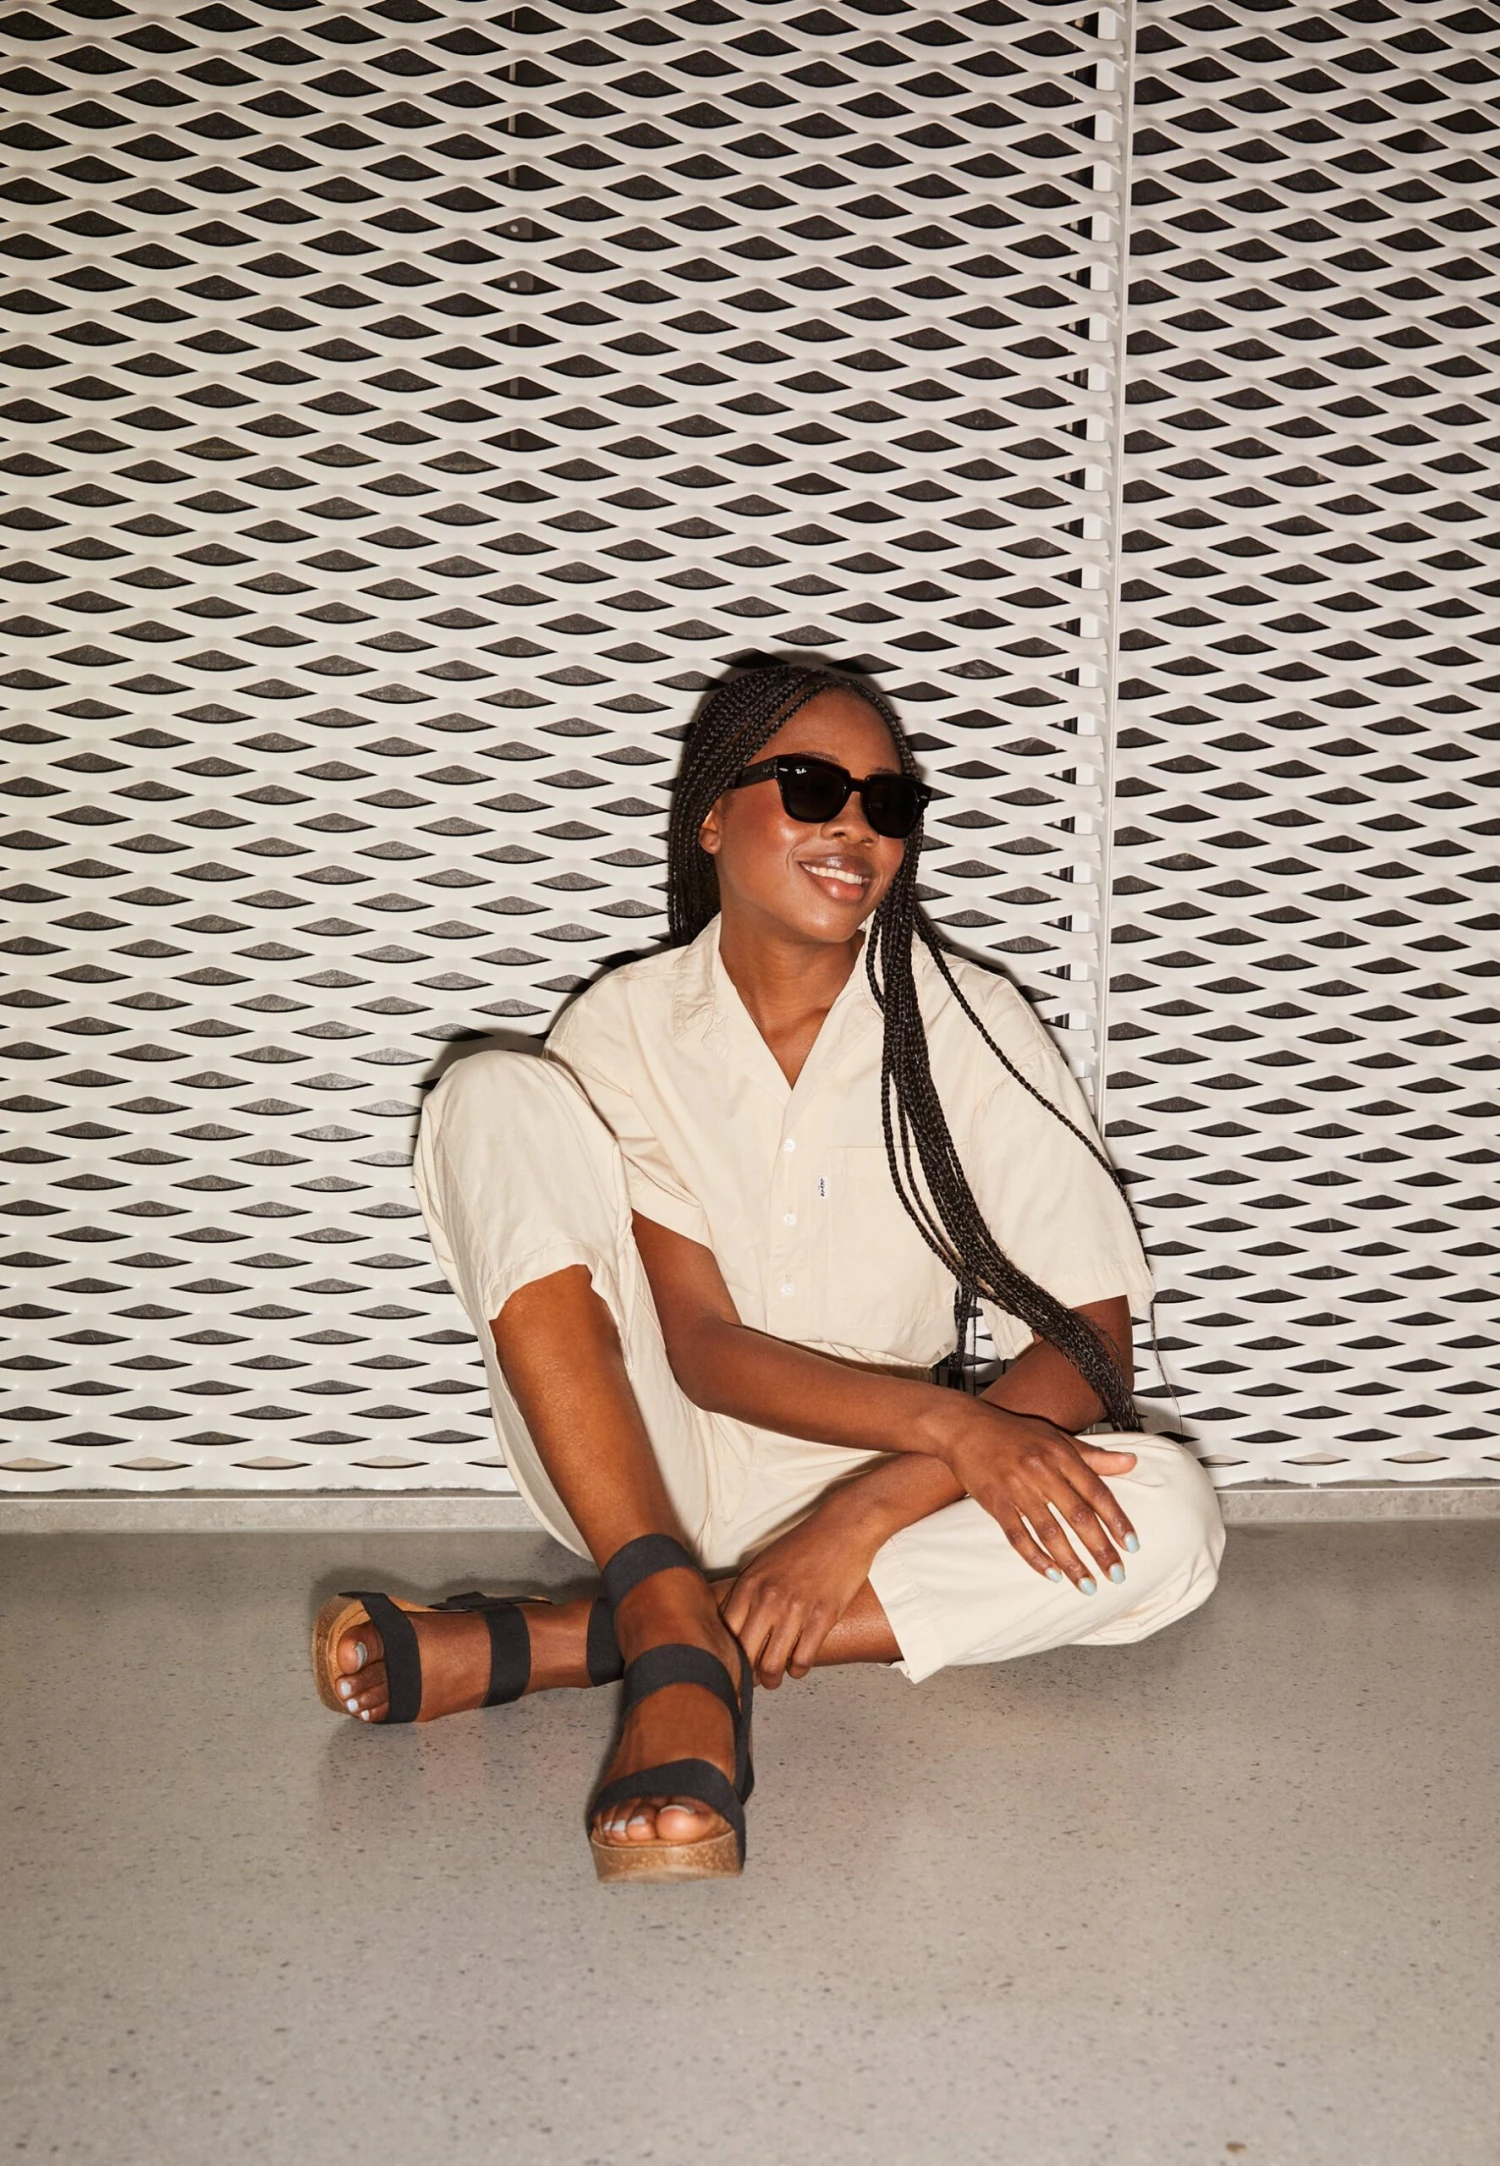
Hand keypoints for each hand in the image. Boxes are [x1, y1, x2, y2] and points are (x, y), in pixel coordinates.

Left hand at [719, 1494, 881, 1687]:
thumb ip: (747, 1593)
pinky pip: (802, 1660)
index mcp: (749, 1584)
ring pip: (771, 1665)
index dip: (725, 1656)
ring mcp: (795, 1609)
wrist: (843, 1528)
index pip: (724, 1634)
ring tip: (774, 1678)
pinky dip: (798, 1669)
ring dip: (772, 1679)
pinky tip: (798, 1664)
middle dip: (746, 1675)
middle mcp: (767, 1599)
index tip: (730, 1665)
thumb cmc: (804, 1544)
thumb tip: (731, 1624)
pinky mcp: (822, 1617)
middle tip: (751, 1679)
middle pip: (744, 1655)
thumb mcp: (763, 1564)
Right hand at [935, 1402, 1138, 1592]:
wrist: (965, 1428)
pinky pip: (1018, 1536)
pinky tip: (1052, 1574)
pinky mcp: (995, 1503)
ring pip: (1050, 1532)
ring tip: (1087, 1585)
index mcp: (1061, 1455)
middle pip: (1078, 1516)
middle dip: (1100, 1549)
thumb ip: (1094, 1456)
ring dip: (1071, 1562)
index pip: (1096, 1492)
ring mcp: (1017, 1488)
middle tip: (1117, 1575)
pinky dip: (1036, 1558)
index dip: (1116, 1520)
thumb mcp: (1057, 1438)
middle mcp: (1042, 1471)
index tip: (1131, 1546)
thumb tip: (1131, 1462)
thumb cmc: (1014, 1432)